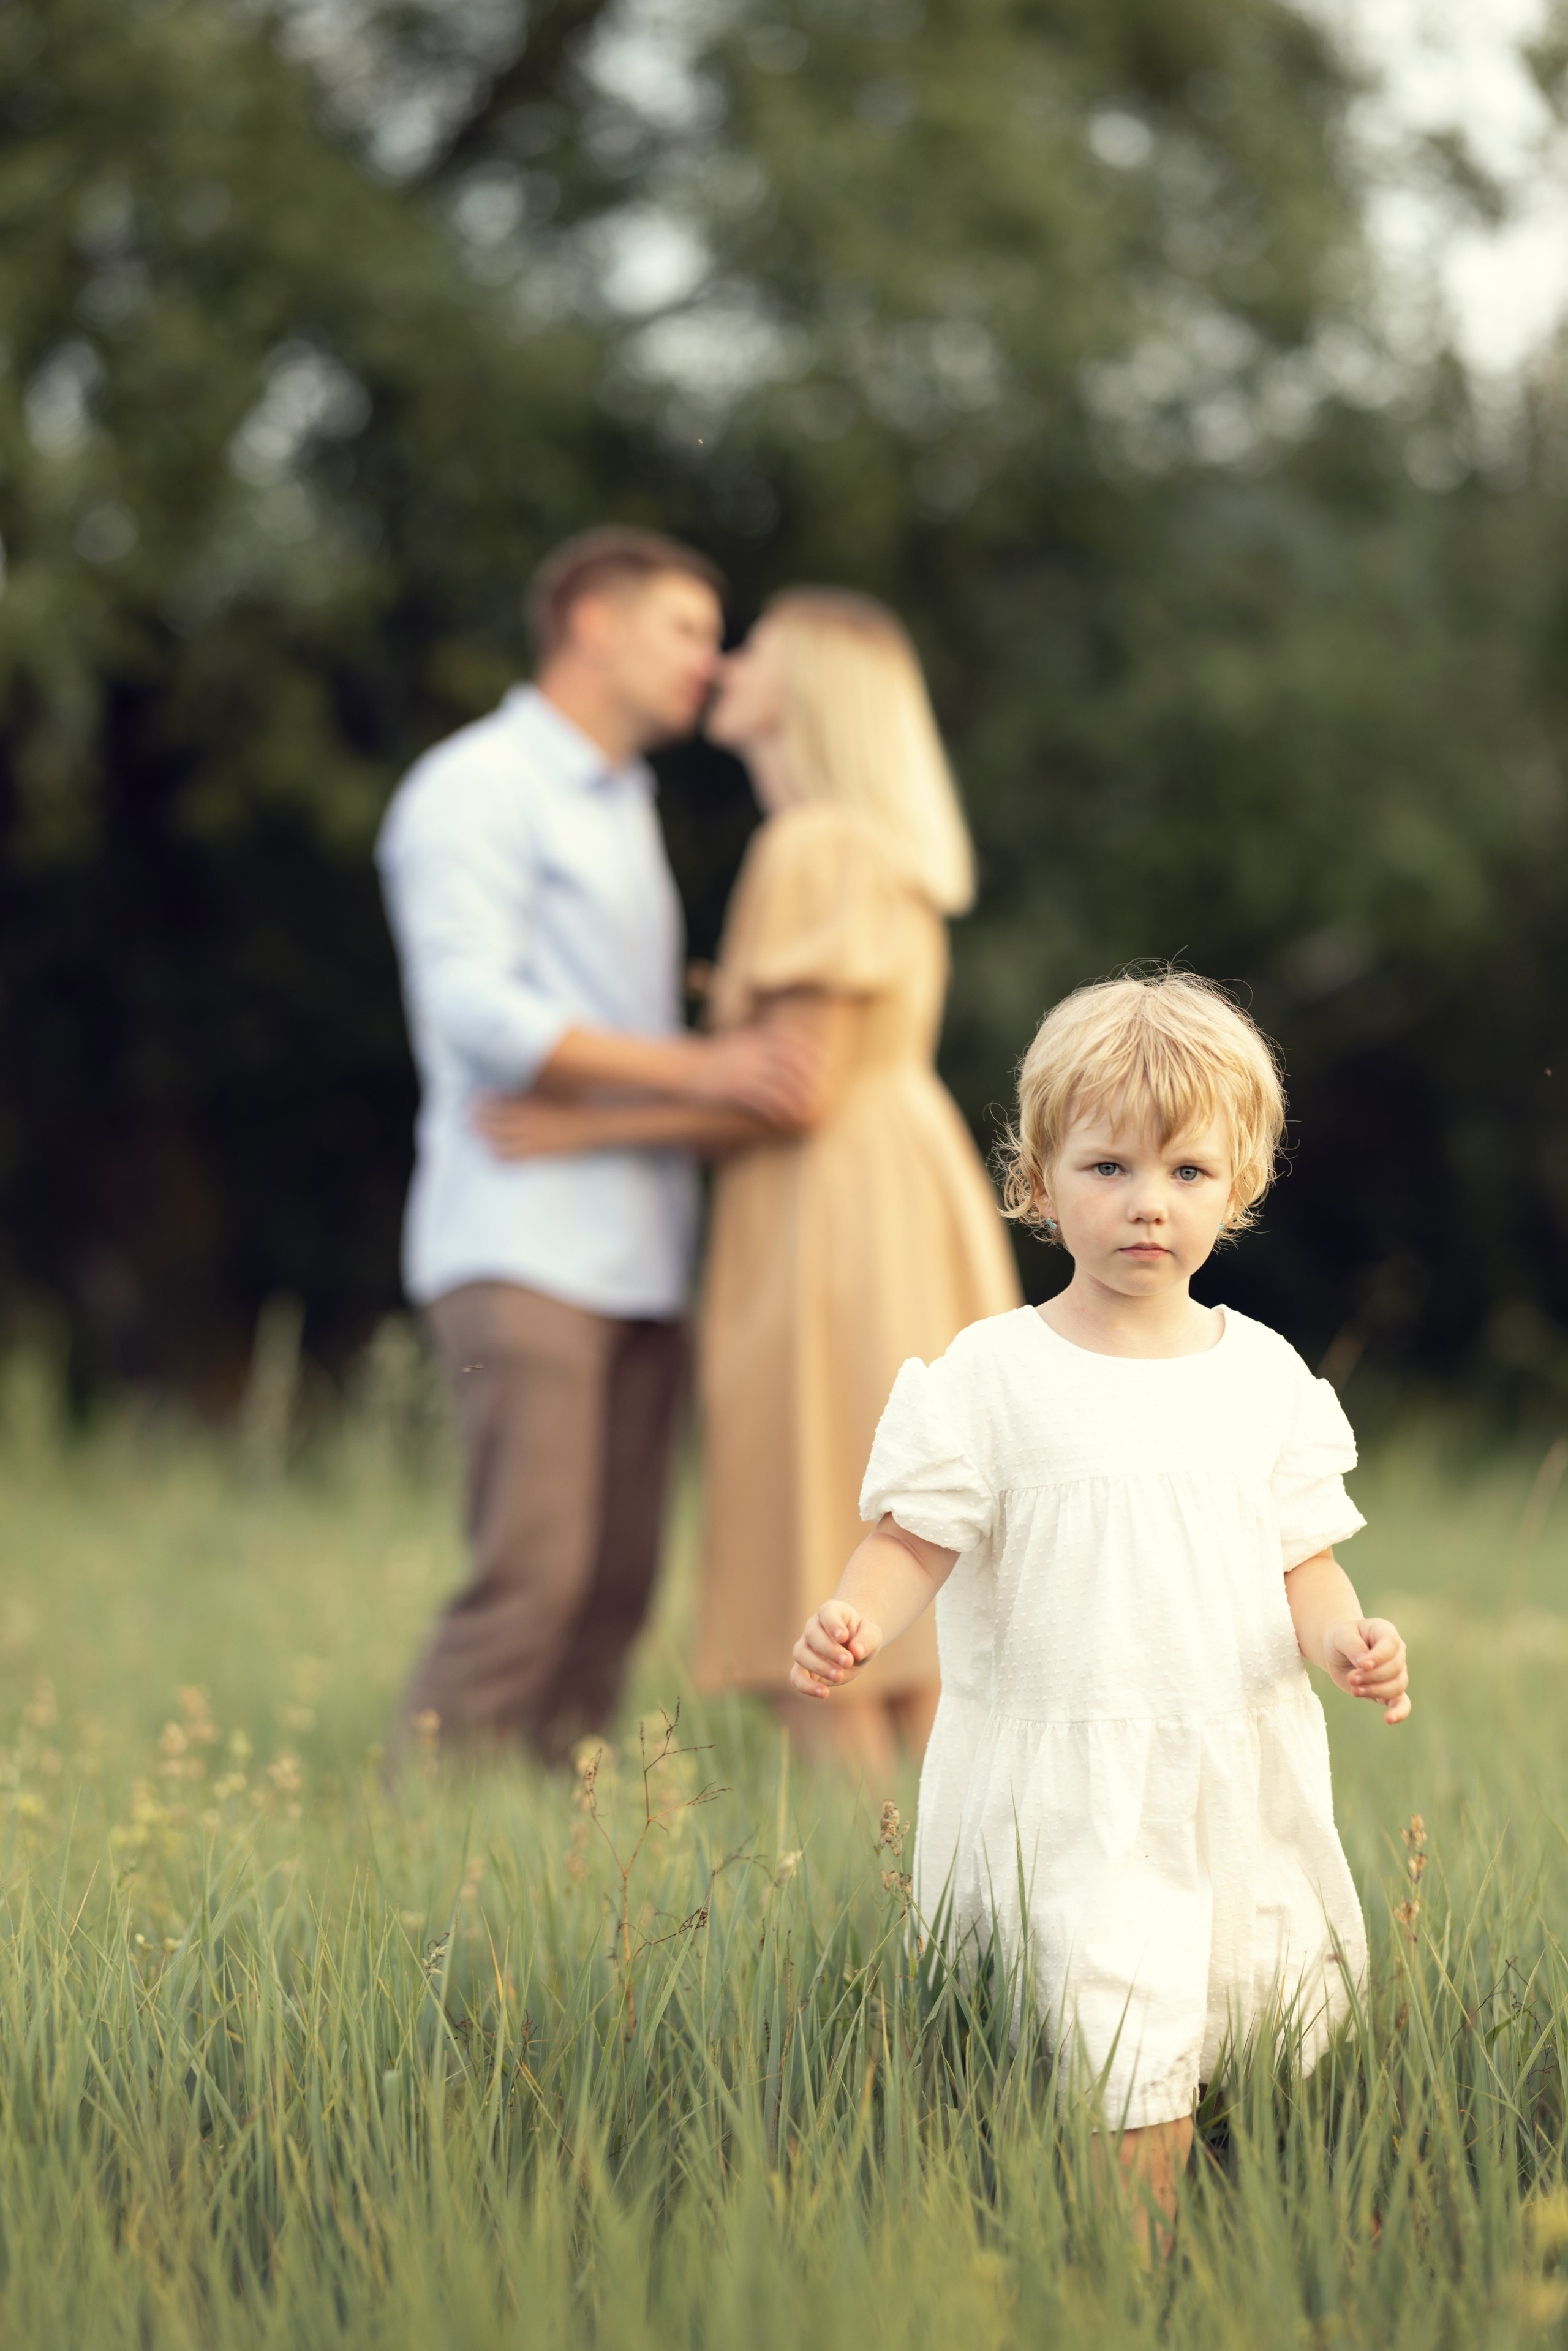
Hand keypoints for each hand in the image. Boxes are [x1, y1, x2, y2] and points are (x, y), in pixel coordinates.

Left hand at [473, 1094, 590, 1159]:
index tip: (471, 1102)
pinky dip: (496, 1155)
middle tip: (466, 1121)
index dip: (478, 1101)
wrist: (592, 1124)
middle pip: (488, 1120)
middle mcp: (524, 1118)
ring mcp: (529, 1136)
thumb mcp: (550, 1089)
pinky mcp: (535, 1152)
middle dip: (474, 1120)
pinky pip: (508, 1157)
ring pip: (494, 1140)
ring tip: (477, 1136)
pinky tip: (493, 1153)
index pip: (493, 1099)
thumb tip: (517, 1077)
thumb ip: (531, 1087)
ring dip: (482, 1138)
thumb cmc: (573, 1103)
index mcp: (527, 1100)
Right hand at [688, 1028, 822, 1123]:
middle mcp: (752, 1053)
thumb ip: (758, 1044)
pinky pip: (762, 1100)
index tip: (825, 1063)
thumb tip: (779, 1047)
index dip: (810, 1052)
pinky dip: (777, 1109)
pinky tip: (784, 1119)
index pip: (791, 1042)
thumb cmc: (709, 1060)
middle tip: (823, 1091)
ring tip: (808, 1110)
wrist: (681, 1069)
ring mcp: (744, 1070)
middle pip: (791, 1063)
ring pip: (780, 1084)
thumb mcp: (736, 1044)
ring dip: (797, 1098)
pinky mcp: (735, 1088)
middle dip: (810, 1078)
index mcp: (754, 1040)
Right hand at [790, 1601, 883, 1699]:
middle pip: (812, 1634)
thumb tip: (856, 1652)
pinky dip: (806, 1686)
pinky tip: (824, 1693)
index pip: (826, 1612)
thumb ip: (867, 1639)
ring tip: (839, 1677)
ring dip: (819, 1667)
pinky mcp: (803, 1668)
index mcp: (831, 1611)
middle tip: (848, 1661)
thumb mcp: (873, 1634)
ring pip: (800, 1654)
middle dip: (830, 1650)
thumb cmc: (863, 1636)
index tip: (844, 1637)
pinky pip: (796, 1676)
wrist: (856, 1648)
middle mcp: (813, 1627)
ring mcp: (805, 1647)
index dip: (832, 1624)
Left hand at [1323, 1617, 1409, 1723]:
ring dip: (1375, 1690)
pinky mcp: (1389, 1691)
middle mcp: (1396, 1653)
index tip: (1362, 1665)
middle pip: (1395, 1668)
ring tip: (1354, 1690)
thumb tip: (1364, 1664)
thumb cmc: (1341, 1638)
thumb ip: (1352, 1646)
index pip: (1391, 1644)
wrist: (1338, 1651)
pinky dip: (1399, 1712)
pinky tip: (1389, 1719)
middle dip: (1372, 1676)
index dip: (1379, 1657)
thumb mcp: (1340, 1635)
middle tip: (1352, 1678)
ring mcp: (1396, 1672)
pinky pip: (1402, 1703)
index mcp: (1386, 1632)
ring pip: (1397, 1686)